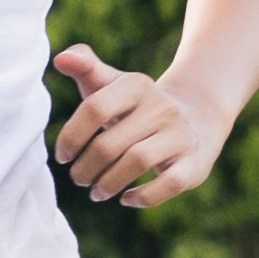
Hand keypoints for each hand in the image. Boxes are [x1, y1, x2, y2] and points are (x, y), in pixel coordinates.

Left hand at [49, 44, 224, 208]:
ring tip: (96, 191)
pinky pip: (169, 184)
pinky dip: (144, 196)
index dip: (71, 136)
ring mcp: (180, 136)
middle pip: (111, 144)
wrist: (197, 116)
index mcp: (137, 86)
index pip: (95, 108)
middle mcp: (162, 108)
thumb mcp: (113, 84)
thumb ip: (86, 68)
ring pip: (137, 162)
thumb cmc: (137, 106)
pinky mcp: (194, 164)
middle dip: (86, 167)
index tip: (63, 156)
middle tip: (79, 179)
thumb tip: (60, 58)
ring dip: (109, 183)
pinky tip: (127, 198)